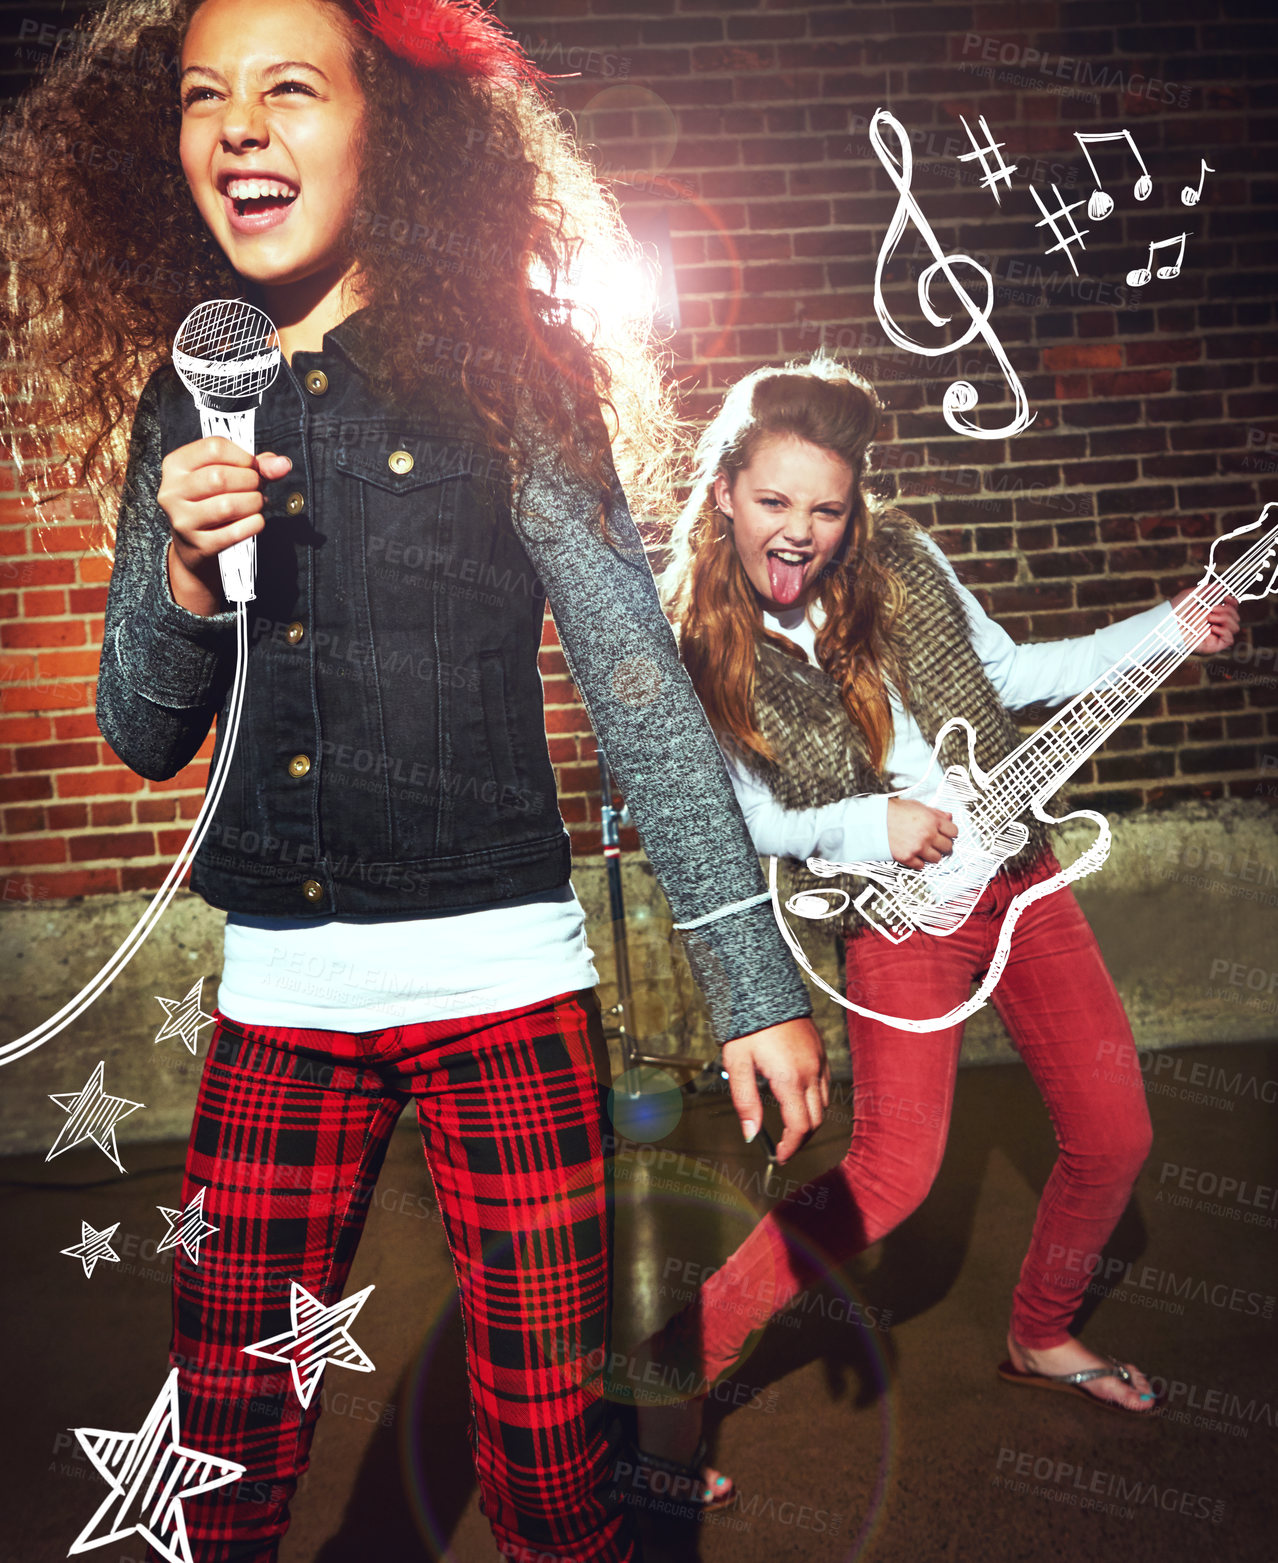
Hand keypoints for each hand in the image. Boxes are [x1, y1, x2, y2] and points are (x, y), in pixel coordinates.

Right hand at [158, 437, 292, 615]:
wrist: (193, 544)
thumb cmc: (212, 500)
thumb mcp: (227, 474)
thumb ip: (255, 466)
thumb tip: (283, 464)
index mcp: (176, 465)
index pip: (213, 448)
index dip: (243, 456)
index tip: (251, 466)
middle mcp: (172, 491)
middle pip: (219, 477)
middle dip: (250, 481)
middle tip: (257, 487)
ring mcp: (183, 520)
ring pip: (227, 506)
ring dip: (254, 502)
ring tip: (257, 503)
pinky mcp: (198, 545)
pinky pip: (235, 532)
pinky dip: (254, 524)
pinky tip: (255, 520)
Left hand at [720, 1016, 828, 1163]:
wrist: (763, 988)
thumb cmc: (746, 1026)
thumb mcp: (737, 1064)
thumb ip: (745, 1102)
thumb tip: (751, 1135)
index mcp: (790, 1079)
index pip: (799, 1127)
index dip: (790, 1147)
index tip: (779, 1157)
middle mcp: (811, 1072)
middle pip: (816, 1121)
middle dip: (801, 1139)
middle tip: (783, 1147)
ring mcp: (819, 1061)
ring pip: (824, 1104)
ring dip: (810, 1120)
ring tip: (790, 1127)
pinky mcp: (820, 1052)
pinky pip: (825, 1085)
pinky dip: (815, 1100)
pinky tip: (798, 1099)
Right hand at [886, 797, 957, 868]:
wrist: (873, 821)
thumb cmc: (892, 811)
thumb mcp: (917, 806)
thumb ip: (935, 812)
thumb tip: (948, 817)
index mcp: (931, 820)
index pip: (954, 832)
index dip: (950, 833)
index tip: (947, 834)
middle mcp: (927, 835)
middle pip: (948, 847)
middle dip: (944, 845)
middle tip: (937, 843)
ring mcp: (918, 847)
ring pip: (937, 859)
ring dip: (933, 855)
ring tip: (925, 850)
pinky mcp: (907, 857)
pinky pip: (921, 866)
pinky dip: (918, 862)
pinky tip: (914, 854)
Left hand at [1171, 588, 1239, 655]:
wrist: (1167, 623)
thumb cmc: (1175, 611)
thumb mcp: (1191, 595)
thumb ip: (1206, 590)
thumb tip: (1221, 587)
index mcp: (1212, 615)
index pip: (1232, 610)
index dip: (1234, 603)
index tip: (1227, 597)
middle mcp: (1215, 625)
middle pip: (1236, 618)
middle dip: (1227, 610)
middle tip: (1211, 609)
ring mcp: (1214, 636)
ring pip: (1236, 627)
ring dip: (1225, 619)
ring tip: (1210, 617)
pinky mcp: (1213, 646)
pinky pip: (1229, 640)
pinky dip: (1225, 631)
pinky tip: (1211, 627)